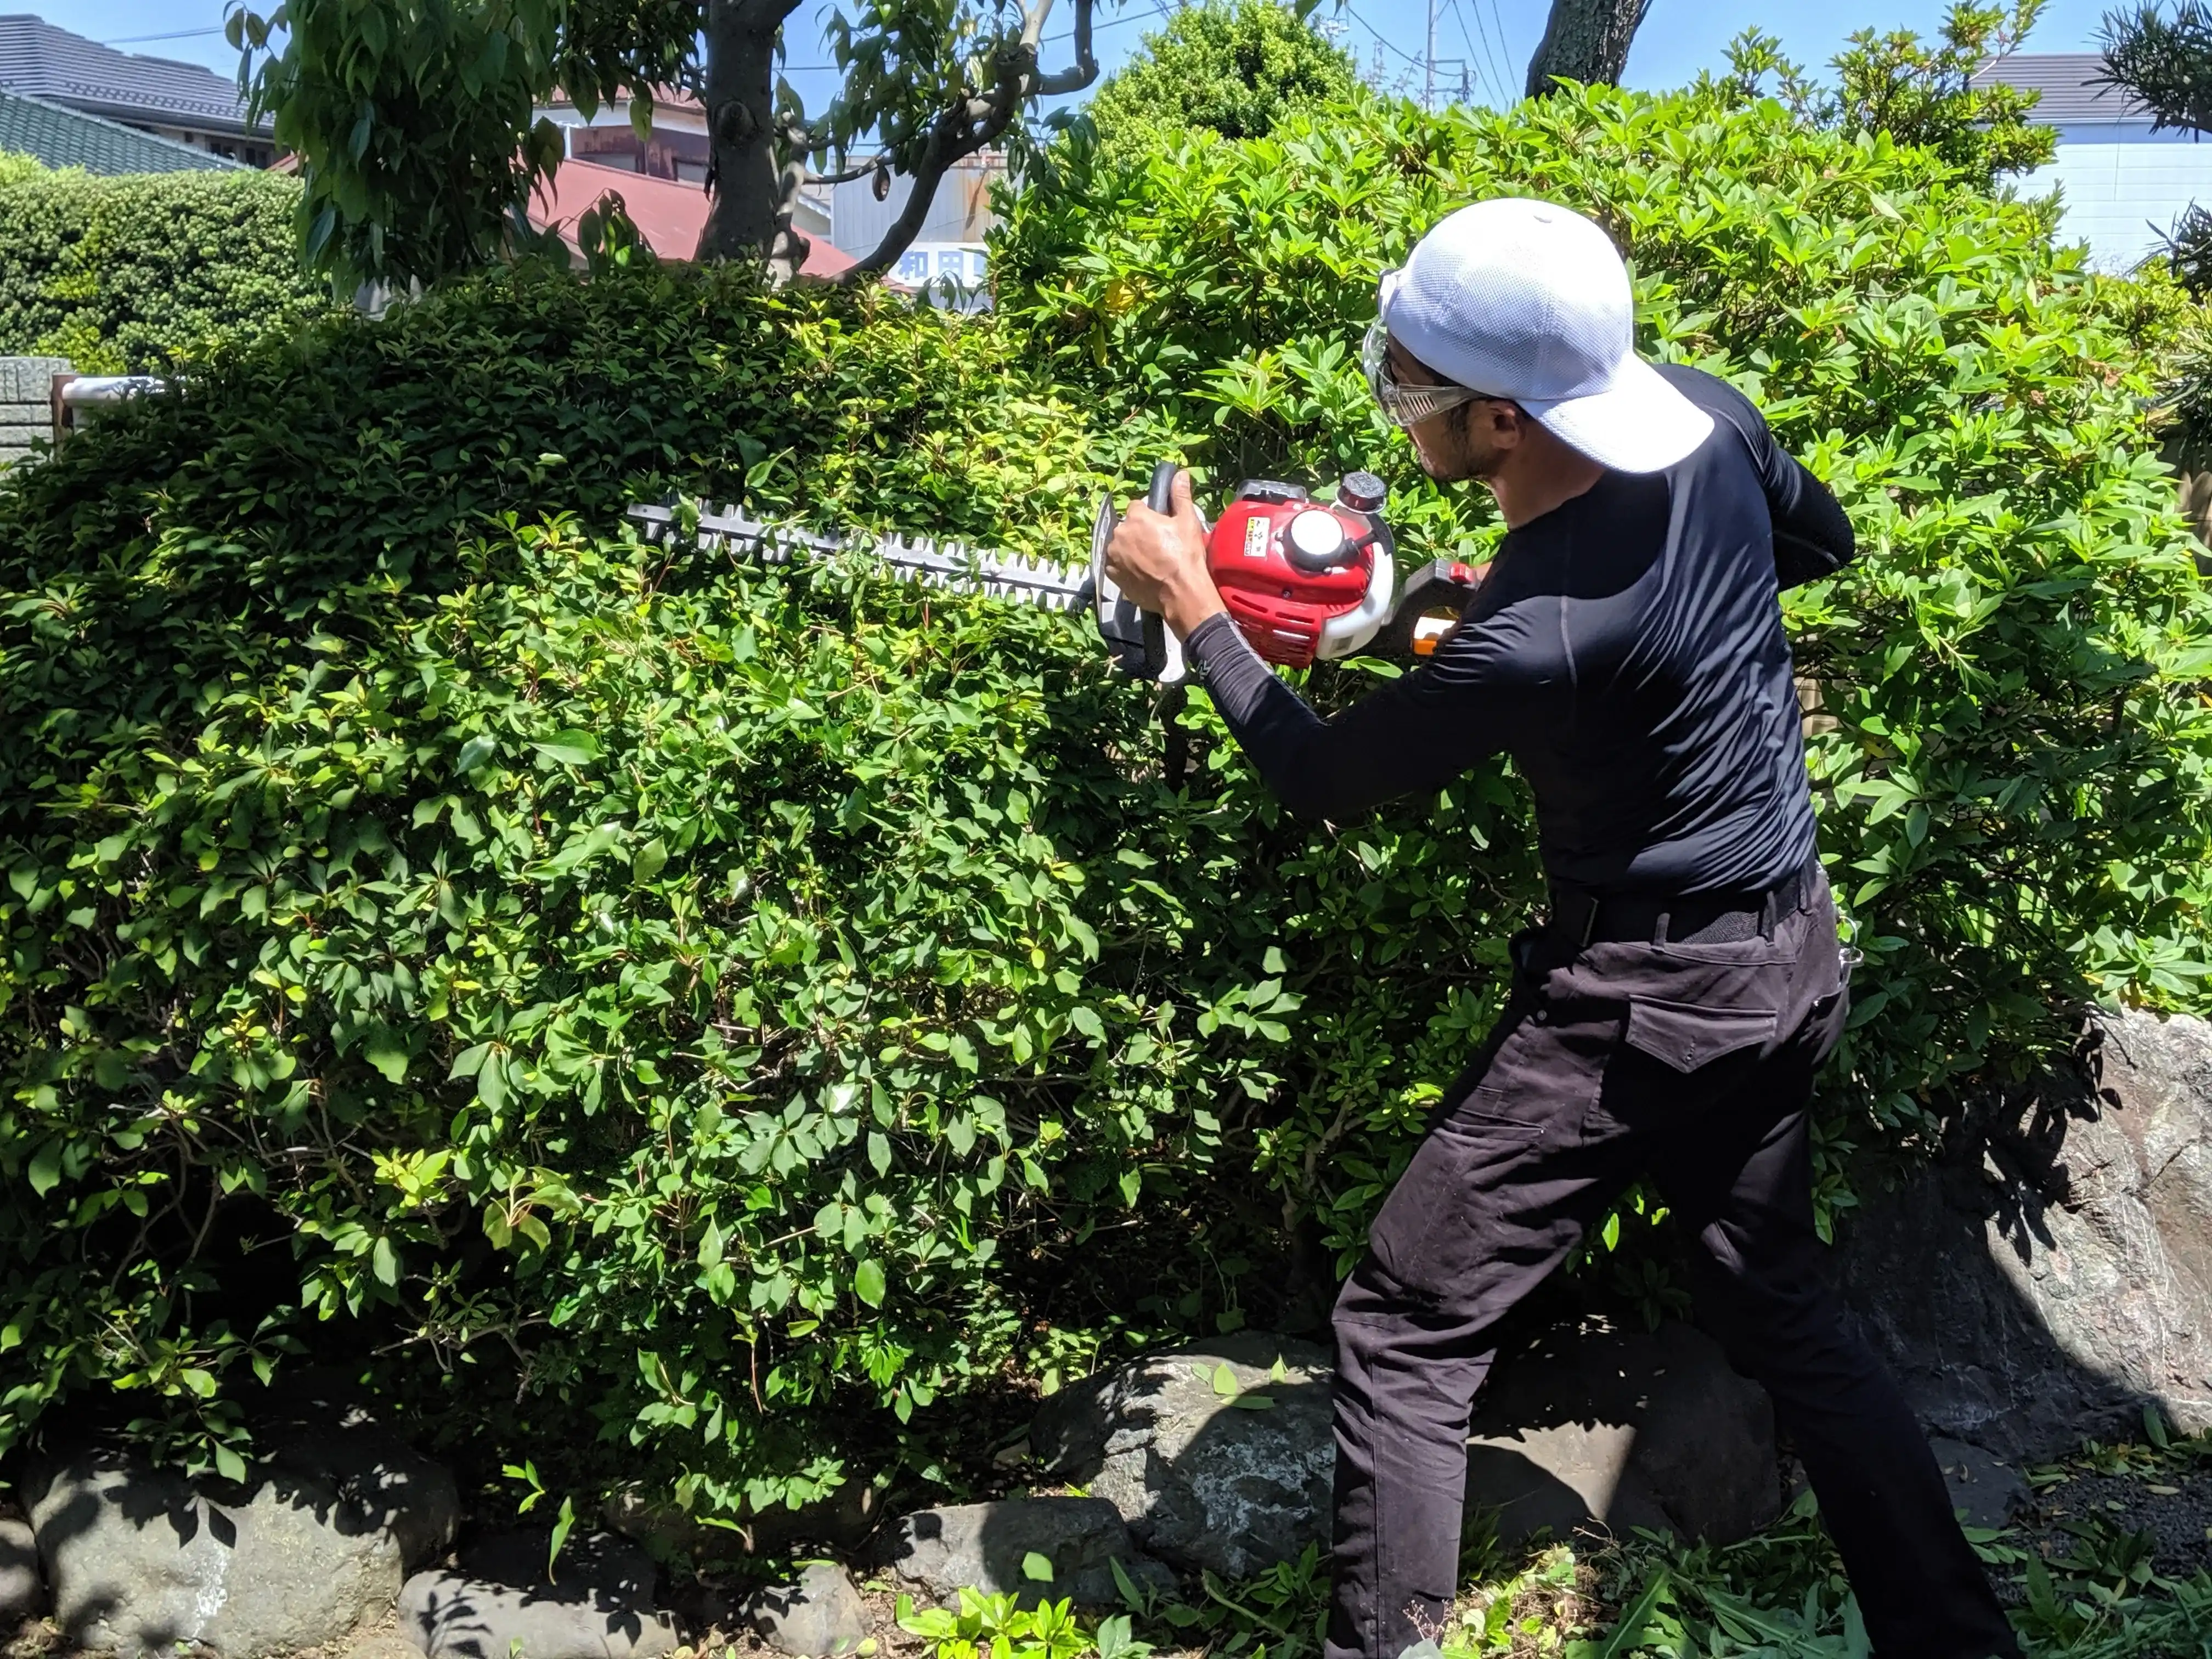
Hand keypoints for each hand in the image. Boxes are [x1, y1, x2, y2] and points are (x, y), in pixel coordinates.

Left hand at [1104, 469, 1225, 639]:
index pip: (1136, 507)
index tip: (1159, 528)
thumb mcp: (1187, 522)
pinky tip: (1142, 573)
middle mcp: (1119, 534)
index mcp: (1136, 518)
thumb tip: (1179, 475)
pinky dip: (1125, 568)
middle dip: (1138, 534)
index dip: (1148, 516)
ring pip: (1120, 546)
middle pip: (1127, 528)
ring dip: (1130, 551)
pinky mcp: (1112, 575)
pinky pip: (1116, 565)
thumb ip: (1180, 496)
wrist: (1180, 592)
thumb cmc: (1185, 556)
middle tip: (1157, 547)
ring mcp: (1113, 556)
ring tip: (1150, 562)